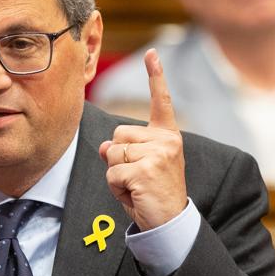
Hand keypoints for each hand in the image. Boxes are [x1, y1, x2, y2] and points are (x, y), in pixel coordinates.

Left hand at [98, 49, 186, 230]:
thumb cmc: (153, 194)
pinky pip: (112, 173)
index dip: (155, 76)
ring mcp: (158, 154)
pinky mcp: (146, 169)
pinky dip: (116, 188)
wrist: (170, 223)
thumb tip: (104, 147)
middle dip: (118, 157)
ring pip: (113, 154)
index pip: (160, 101)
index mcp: (167, 136)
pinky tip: (135, 195)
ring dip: (116, 175)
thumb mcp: (137, 168)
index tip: (152, 53)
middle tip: (138, 178)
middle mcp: (166, 141)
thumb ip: (122, 151)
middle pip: (117, 134)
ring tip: (137, 187)